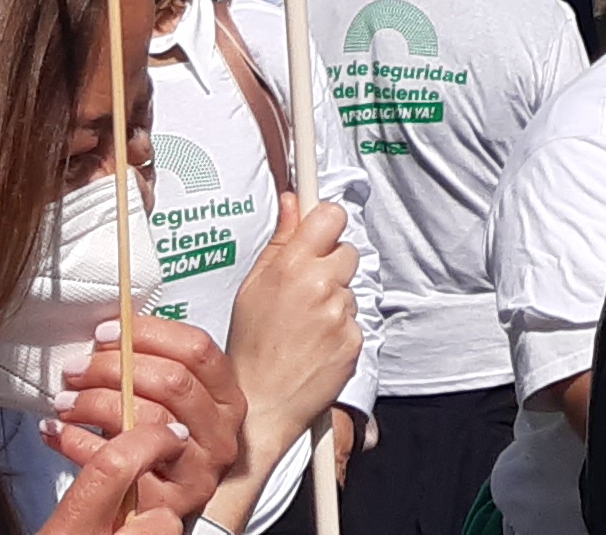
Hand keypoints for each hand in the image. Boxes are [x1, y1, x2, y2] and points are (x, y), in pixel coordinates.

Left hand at [46, 316, 237, 524]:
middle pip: (172, 382)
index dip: (150, 333)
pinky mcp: (168, 505)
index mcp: (228, 400)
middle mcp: (221, 436)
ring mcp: (199, 472)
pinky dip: (80, 443)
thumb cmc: (162, 444)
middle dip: (114, 367)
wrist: (156, 517)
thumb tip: (112, 331)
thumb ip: (157, 367)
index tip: (106, 332)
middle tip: (76, 368)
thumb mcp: (176, 404)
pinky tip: (58, 431)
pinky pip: (119, 465)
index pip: (198, 350)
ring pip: (146, 419)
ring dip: (95, 403)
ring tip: (65, 400)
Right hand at [225, 198, 362, 469]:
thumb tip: (293, 201)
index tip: (320, 231)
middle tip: (306, 289)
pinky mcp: (355, 340)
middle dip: (330, 265)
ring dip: (334, 299)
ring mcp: (340, 315)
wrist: (261, 404)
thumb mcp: (252, 287)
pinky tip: (316, 343)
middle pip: (347, 251)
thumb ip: (279, 241)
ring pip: (350, 289)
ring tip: (305, 324)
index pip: (331, 216)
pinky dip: (340, 329)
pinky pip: (354, 320)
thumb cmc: (251, 346)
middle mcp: (320, 285)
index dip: (326, 223)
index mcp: (292, 266)